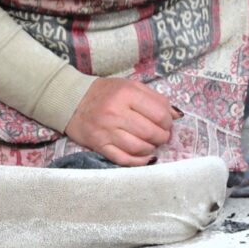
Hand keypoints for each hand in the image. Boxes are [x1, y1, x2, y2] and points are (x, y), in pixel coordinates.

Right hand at [64, 77, 178, 166]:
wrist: (71, 101)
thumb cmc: (104, 93)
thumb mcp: (129, 86)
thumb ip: (154, 98)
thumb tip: (177, 116)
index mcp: (126, 94)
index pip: (159, 114)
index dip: (168, 122)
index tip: (166, 123)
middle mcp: (116, 113)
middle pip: (151, 133)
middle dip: (162, 137)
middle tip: (160, 136)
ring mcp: (106, 131)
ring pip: (140, 148)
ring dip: (151, 149)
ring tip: (150, 144)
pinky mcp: (99, 146)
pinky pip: (124, 159)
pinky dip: (139, 161)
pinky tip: (144, 156)